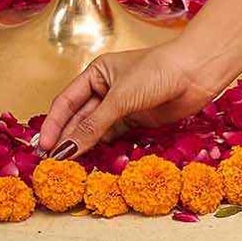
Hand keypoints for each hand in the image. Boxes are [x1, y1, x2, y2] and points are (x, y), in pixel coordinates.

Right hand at [33, 40, 220, 161]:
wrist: (199, 71)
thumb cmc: (159, 72)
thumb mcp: (121, 98)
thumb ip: (93, 126)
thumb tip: (65, 151)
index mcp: (97, 74)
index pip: (66, 102)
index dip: (53, 125)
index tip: (43, 148)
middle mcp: (106, 89)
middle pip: (78, 119)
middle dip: (65, 140)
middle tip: (51, 166)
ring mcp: (122, 106)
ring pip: (94, 130)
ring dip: (82, 147)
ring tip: (66, 169)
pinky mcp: (137, 120)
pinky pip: (113, 137)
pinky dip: (101, 149)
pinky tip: (89, 162)